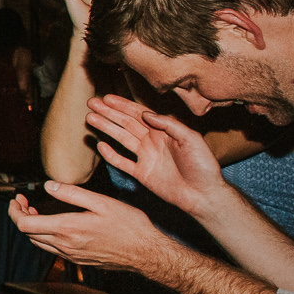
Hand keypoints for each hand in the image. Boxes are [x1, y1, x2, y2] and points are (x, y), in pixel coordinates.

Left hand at [8, 180, 166, 271]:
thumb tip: (48, 186)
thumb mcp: (102, 202)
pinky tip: (53, 225)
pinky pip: (52, 249)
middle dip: (21, 215)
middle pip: (28, 233)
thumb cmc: (129, 225)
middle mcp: (65, 245)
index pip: (24, 224)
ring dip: (31, 226)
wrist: (146, 253)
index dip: (14, 211)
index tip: (16, 199)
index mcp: (67, 229)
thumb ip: (72, 193)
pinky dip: (44, 235)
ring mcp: (71, 255)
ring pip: (38, 242)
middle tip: (24, 201)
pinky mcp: (78, 260)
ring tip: (35, 211)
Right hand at [85, 94, 227, 216]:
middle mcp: (152, 141)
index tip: (107, 98)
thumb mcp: (191, 139)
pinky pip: (122, 163)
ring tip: (90, 118)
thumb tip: (146, 113)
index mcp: (164, 131)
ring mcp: (145, 157)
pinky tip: (100, 146)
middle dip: (108, 112)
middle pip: (126, 123)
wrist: (203, 194)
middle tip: (92, 103)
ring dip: (106, 128)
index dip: (122, 105)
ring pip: (121, 139)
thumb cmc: (203, 165)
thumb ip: (169, 125)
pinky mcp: (142, 174)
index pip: (139, 114)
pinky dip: (110, 155)